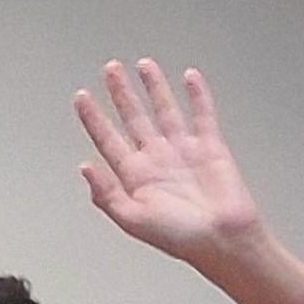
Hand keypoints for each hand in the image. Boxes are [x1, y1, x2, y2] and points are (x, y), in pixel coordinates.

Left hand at [75, 61, 262, 265]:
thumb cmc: (179, 236)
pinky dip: (197, 95)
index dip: (94, 118)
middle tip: (110, 69)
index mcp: (135, 176)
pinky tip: (189, 77)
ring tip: (143, 64)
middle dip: (121, 93)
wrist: (222, 239)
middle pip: (134, 117)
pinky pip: (202, 114)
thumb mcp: (132, 220)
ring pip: (165, 109)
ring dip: (154, 86)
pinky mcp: (210, 146)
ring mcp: (183, 150)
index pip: (108, 139)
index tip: (81, 97)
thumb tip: (84, 167)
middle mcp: (157, 159)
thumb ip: (106, 194)